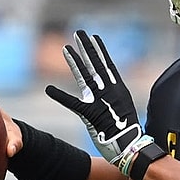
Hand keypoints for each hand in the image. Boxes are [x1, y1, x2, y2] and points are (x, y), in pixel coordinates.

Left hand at [45, 30, 143, 166]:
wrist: (131, 146)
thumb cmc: (128, 132)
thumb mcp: (124, 111)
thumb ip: (115, 100)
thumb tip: (111, 96)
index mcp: (118, 89)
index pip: (107, 64)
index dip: (99, 50)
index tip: (93, 37)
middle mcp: (110, 91)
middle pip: (96, 64)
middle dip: (87, 48)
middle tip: (79, 33)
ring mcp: (100, 101)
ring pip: (85, 77)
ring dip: (75, 62)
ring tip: (67, 48)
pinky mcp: (90, 114)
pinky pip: (72, 103)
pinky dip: (60, 96)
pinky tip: (49, 89)